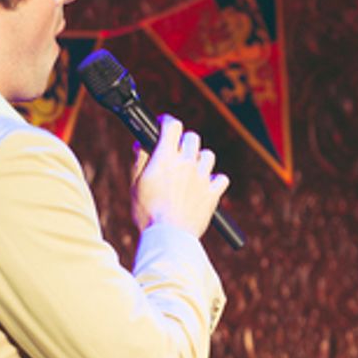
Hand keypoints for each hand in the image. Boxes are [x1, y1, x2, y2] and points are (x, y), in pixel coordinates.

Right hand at [131, 115, 228, 238]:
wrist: (168, 236)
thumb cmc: (148, 212)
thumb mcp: (136, 185)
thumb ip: (140, 161)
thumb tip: (141, 145)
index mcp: (166, 157)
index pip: (172, 125)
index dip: (167, 121)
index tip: (164, 124)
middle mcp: (186, 163)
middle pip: (192, 137)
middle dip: (183, 141)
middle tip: (176, 152)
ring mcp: (202, 177)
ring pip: (208, 155)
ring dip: (200, 159)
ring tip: (191, 171)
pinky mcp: (213, 193)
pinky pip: (222, 178)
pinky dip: (215, 180)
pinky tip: (206, 186)